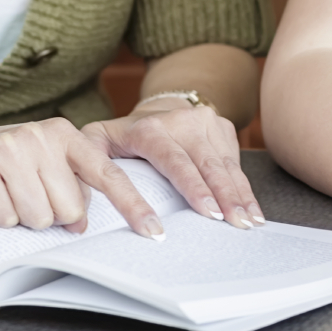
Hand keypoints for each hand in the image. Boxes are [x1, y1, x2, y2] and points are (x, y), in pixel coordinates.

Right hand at [0, 117, 165, 235]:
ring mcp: (10, 148)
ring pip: (39, 219)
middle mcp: (41, 135)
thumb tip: (82, 223)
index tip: (154, 231)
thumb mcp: (42, 167)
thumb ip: (71, 186)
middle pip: (69, 209)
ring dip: (22, 218)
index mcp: (64, 133)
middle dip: (49, 216)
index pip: (107, 174)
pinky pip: (6, 219)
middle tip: (25, 196)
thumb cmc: (1, 167)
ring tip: (6, 195)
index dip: (132, 205)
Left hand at [82, 98, 263, 228]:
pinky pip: (235, 162)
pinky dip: (245, 188)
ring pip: (225, 164)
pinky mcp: (223, 127)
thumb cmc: (127, 134)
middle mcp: (181, 121)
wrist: (161, 106)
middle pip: (207, 165)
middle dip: (224, 196)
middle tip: (236, 224)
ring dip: (240, 195)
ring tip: (250, 222)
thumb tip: (78, 190)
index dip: (192, 187)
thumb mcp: (99, 138)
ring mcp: (206, 122)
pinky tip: (252, 210)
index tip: (206, 213)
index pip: (174, 161)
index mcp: (150, 129)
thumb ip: (88, 158)